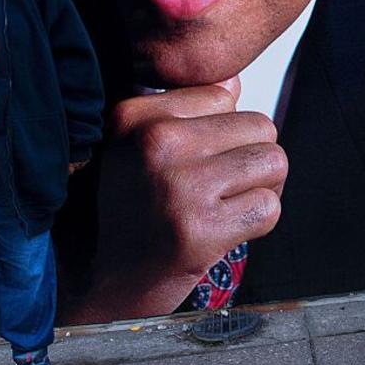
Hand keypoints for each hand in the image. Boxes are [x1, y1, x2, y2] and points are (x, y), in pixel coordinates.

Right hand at [68, 77, 287, 321]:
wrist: (92, 282)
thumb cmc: (119, 213)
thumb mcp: (131, 146)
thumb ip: (182, 110)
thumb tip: (234, 82)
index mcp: (134, 115)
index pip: (225, 95)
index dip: (225, 130)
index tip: (202, 160)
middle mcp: (155, 143)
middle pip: (259, 126)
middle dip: (252, 159)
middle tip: (223, 188)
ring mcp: (179, 186)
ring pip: (272, 163)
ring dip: (260, 189)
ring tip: (227, 206)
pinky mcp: (199, 230)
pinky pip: (268, 208)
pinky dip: (256, 224)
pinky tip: (225, 231)